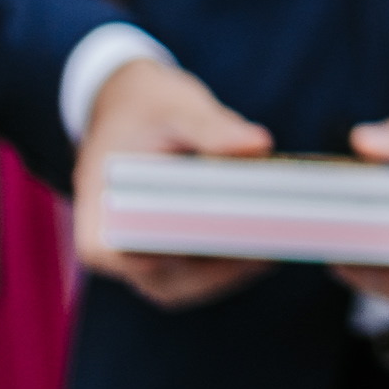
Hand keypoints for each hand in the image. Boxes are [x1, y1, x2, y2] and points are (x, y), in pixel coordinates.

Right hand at [74, 56, 276, 309]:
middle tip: (282, 238)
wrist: (128, 105)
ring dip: (240, 264)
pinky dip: (237, 254)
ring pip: (196, 283)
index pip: (144, 259)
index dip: (193, 253)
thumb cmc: (145, 108)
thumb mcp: (174, 108)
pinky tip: (277, 229)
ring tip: (290, 234)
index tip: (244, 238)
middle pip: (175, 281)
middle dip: (229, 265)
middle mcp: (115, 255)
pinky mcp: (170, 255)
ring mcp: (142, 261)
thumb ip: (212, 128)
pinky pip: (204, 269)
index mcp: (99, 226)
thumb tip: (259, 146)